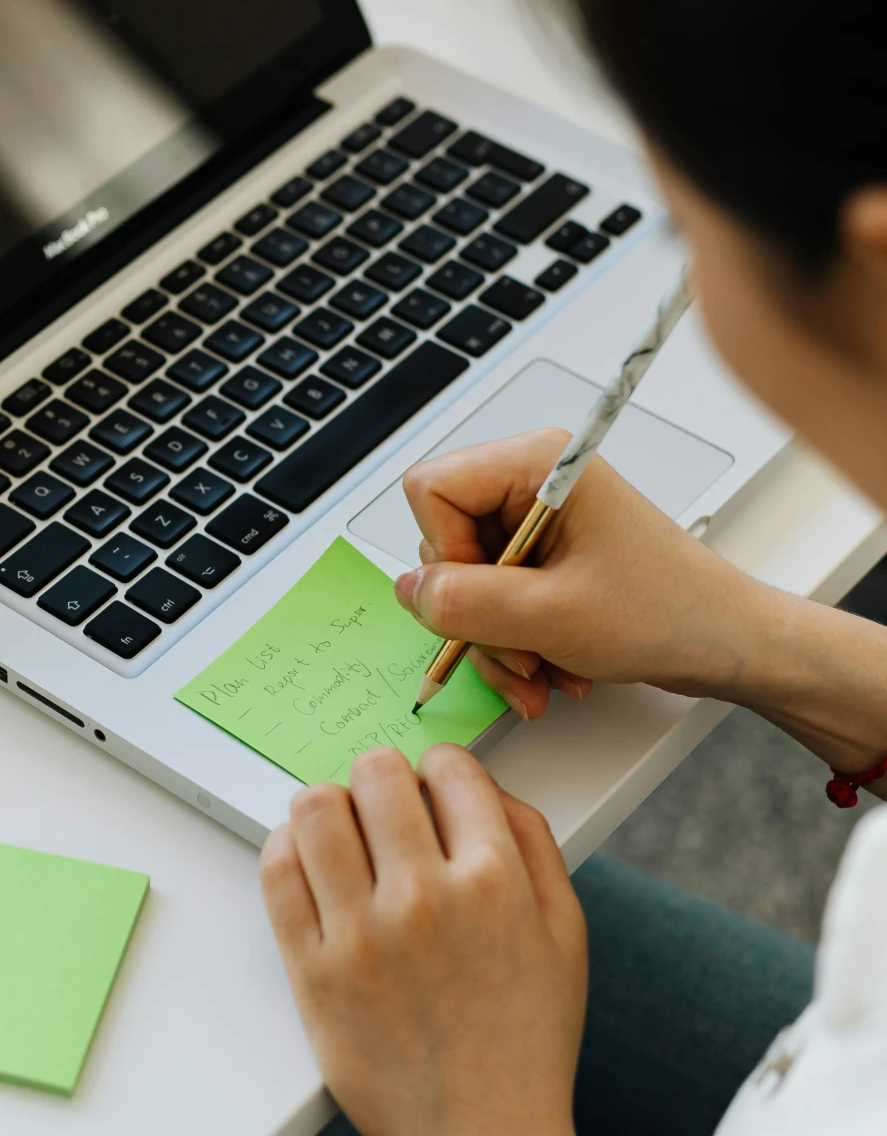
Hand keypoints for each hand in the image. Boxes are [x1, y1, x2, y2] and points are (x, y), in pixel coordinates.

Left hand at [260, 745, 585, 1135]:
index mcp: (496, 881)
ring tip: (343, 833)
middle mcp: (426, 897)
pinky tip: (311, 863)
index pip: (449, 768)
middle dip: (382, 778)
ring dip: (330, 805)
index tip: (434, 792)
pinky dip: (288, 849)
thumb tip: (482, 785)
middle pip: (375, 773)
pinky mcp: (312, 970)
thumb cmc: (526, 1041)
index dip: (440, 772)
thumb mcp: (565, 934)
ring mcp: (362, 934)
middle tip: (384, 809)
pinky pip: (278, 871)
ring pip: (316, 808)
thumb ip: (534, 844)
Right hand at [395, 427, 766, 721]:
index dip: (445, 554)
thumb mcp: (550, 615)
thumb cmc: (669, 611)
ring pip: (467, 583)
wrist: (728, 646)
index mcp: (537, 462)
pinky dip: (516, 644)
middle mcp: (532, 483)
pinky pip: (495, 601)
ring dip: (499, 641)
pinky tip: (554, 669)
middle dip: (477, 614)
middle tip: (522, 651)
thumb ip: (463, 602)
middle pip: (445, 542)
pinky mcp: (546, 559)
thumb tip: (407, 590)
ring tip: (544, 672)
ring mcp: (537, 523)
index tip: (485, 598)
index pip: (431, 489)